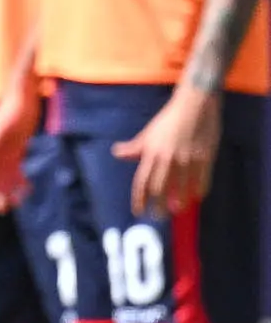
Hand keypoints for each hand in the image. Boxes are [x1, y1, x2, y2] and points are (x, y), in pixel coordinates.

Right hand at [0, 88, 36, 213]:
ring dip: (7, 192)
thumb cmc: (10, 109)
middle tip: (2, 209)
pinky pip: (16, 173)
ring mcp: (2, 155)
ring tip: (16, 203)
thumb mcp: (1, 125)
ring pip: (2, 179)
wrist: (23, 100)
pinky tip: (28, 189)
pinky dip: (21, 182)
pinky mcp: (15, 154)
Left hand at [116, 83, 221, 218]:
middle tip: (157, 216)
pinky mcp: (205, 157)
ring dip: (178, 202)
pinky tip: (195, 197)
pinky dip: (198, 191)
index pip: (142, 182)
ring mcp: (188, 158)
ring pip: (181, 187)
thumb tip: (116, 153)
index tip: (138, 211)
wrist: (195, 105)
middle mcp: (168, 158)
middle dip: (157, 205)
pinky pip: (202, 180)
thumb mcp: (148, 133)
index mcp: (152, 153)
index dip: (139, 199)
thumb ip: (134, 147)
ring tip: (176, 210)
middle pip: (160, 189)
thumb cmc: (168, 120)